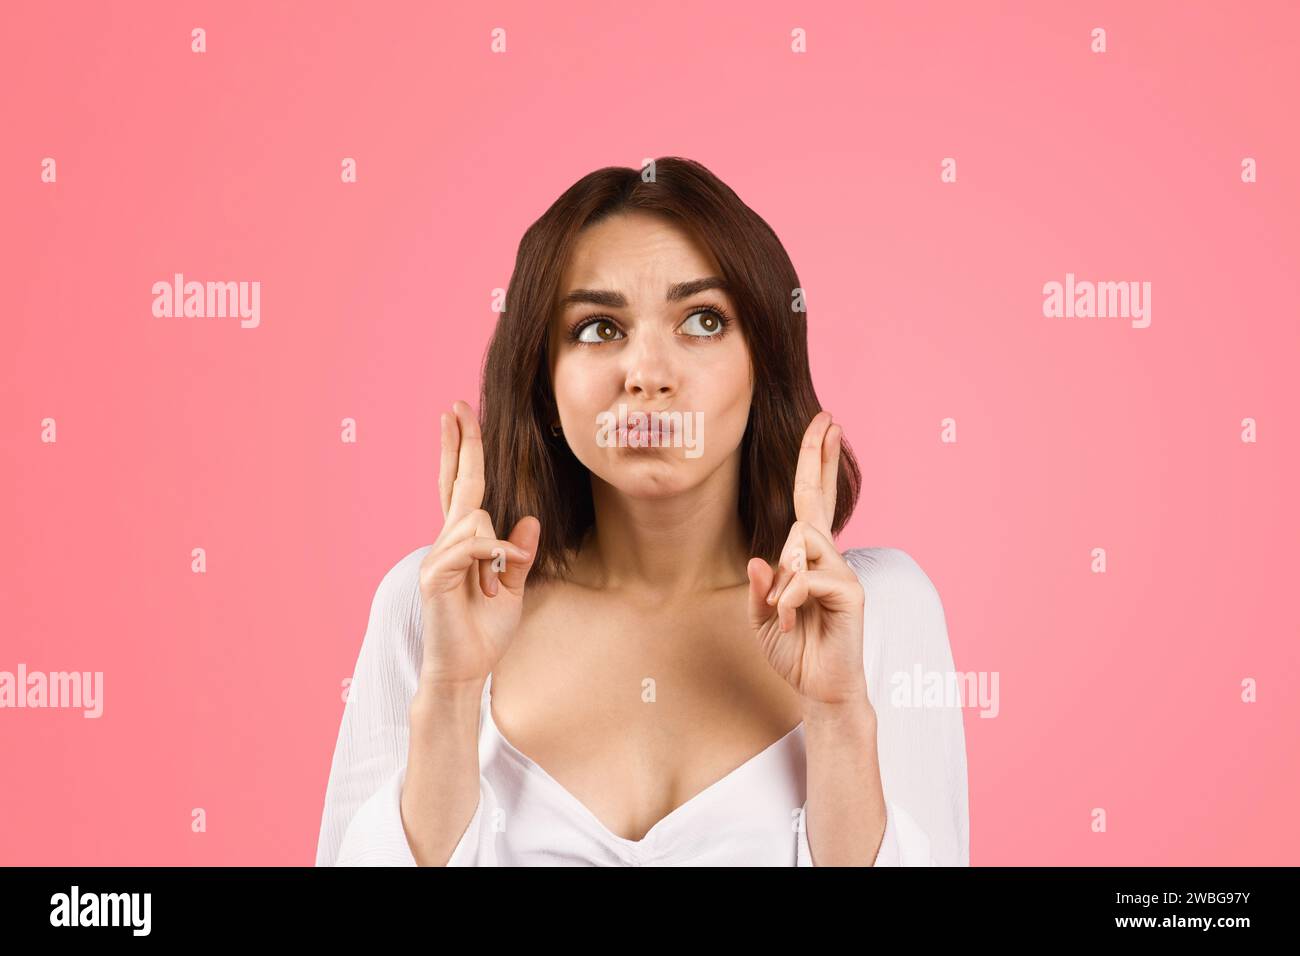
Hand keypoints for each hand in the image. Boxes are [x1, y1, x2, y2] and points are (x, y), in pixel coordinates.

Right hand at [415, 400, 540, 693]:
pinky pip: (470, 547)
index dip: (462, 453)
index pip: (462, 489)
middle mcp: (447, 543)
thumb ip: (518, 555)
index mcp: (464, 543)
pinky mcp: (433, 575)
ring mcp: (436, 557)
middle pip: (456, 484)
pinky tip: (499, 578)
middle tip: (456, 406)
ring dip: (497, 550)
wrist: (464, 670)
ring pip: (475, 519)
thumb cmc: (485, 632)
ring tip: (497, 585)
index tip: (458, 417)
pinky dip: (493, 557)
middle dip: (459, 444)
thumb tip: (528, 521)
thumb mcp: (513, 588)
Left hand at [745, 411, 868, 707]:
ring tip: (785, 613)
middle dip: (818, 457)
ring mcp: (842, 572)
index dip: (816, 465)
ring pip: (801, 541)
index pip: (810, 503)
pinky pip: (809, 577)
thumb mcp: (763, 619)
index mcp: (807, 559)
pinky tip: (792, 620)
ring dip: (785, 576)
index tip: (824, 426)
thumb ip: (760, 589)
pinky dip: (792, 598)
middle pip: (818, 498)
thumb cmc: (795, 653)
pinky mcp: (850, 592)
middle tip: (827, 418)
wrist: (821, 691)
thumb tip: (759, 559)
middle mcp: (828, 558)